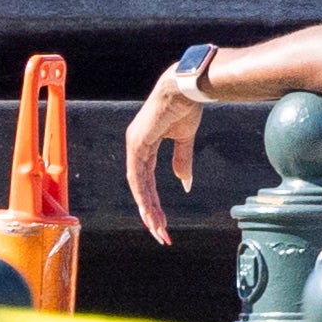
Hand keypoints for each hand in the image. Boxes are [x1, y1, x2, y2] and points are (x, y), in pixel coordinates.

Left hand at [121, 59, 211, 248]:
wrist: (186, 88)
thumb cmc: (186, 107)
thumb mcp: (184, 139)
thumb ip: (181, 161)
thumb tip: (184, 185)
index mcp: (144, 145)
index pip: (146, 180)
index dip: (154, 201)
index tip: (162, 221)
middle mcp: (136, 146)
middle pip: (140, 187)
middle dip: (150, 212)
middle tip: (159, 233)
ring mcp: (134, 144)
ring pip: (137, 185)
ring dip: (147, 208)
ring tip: (157, 228)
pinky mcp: (138, 142)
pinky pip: (138, 174)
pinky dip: (143, 194)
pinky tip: (150, 210)